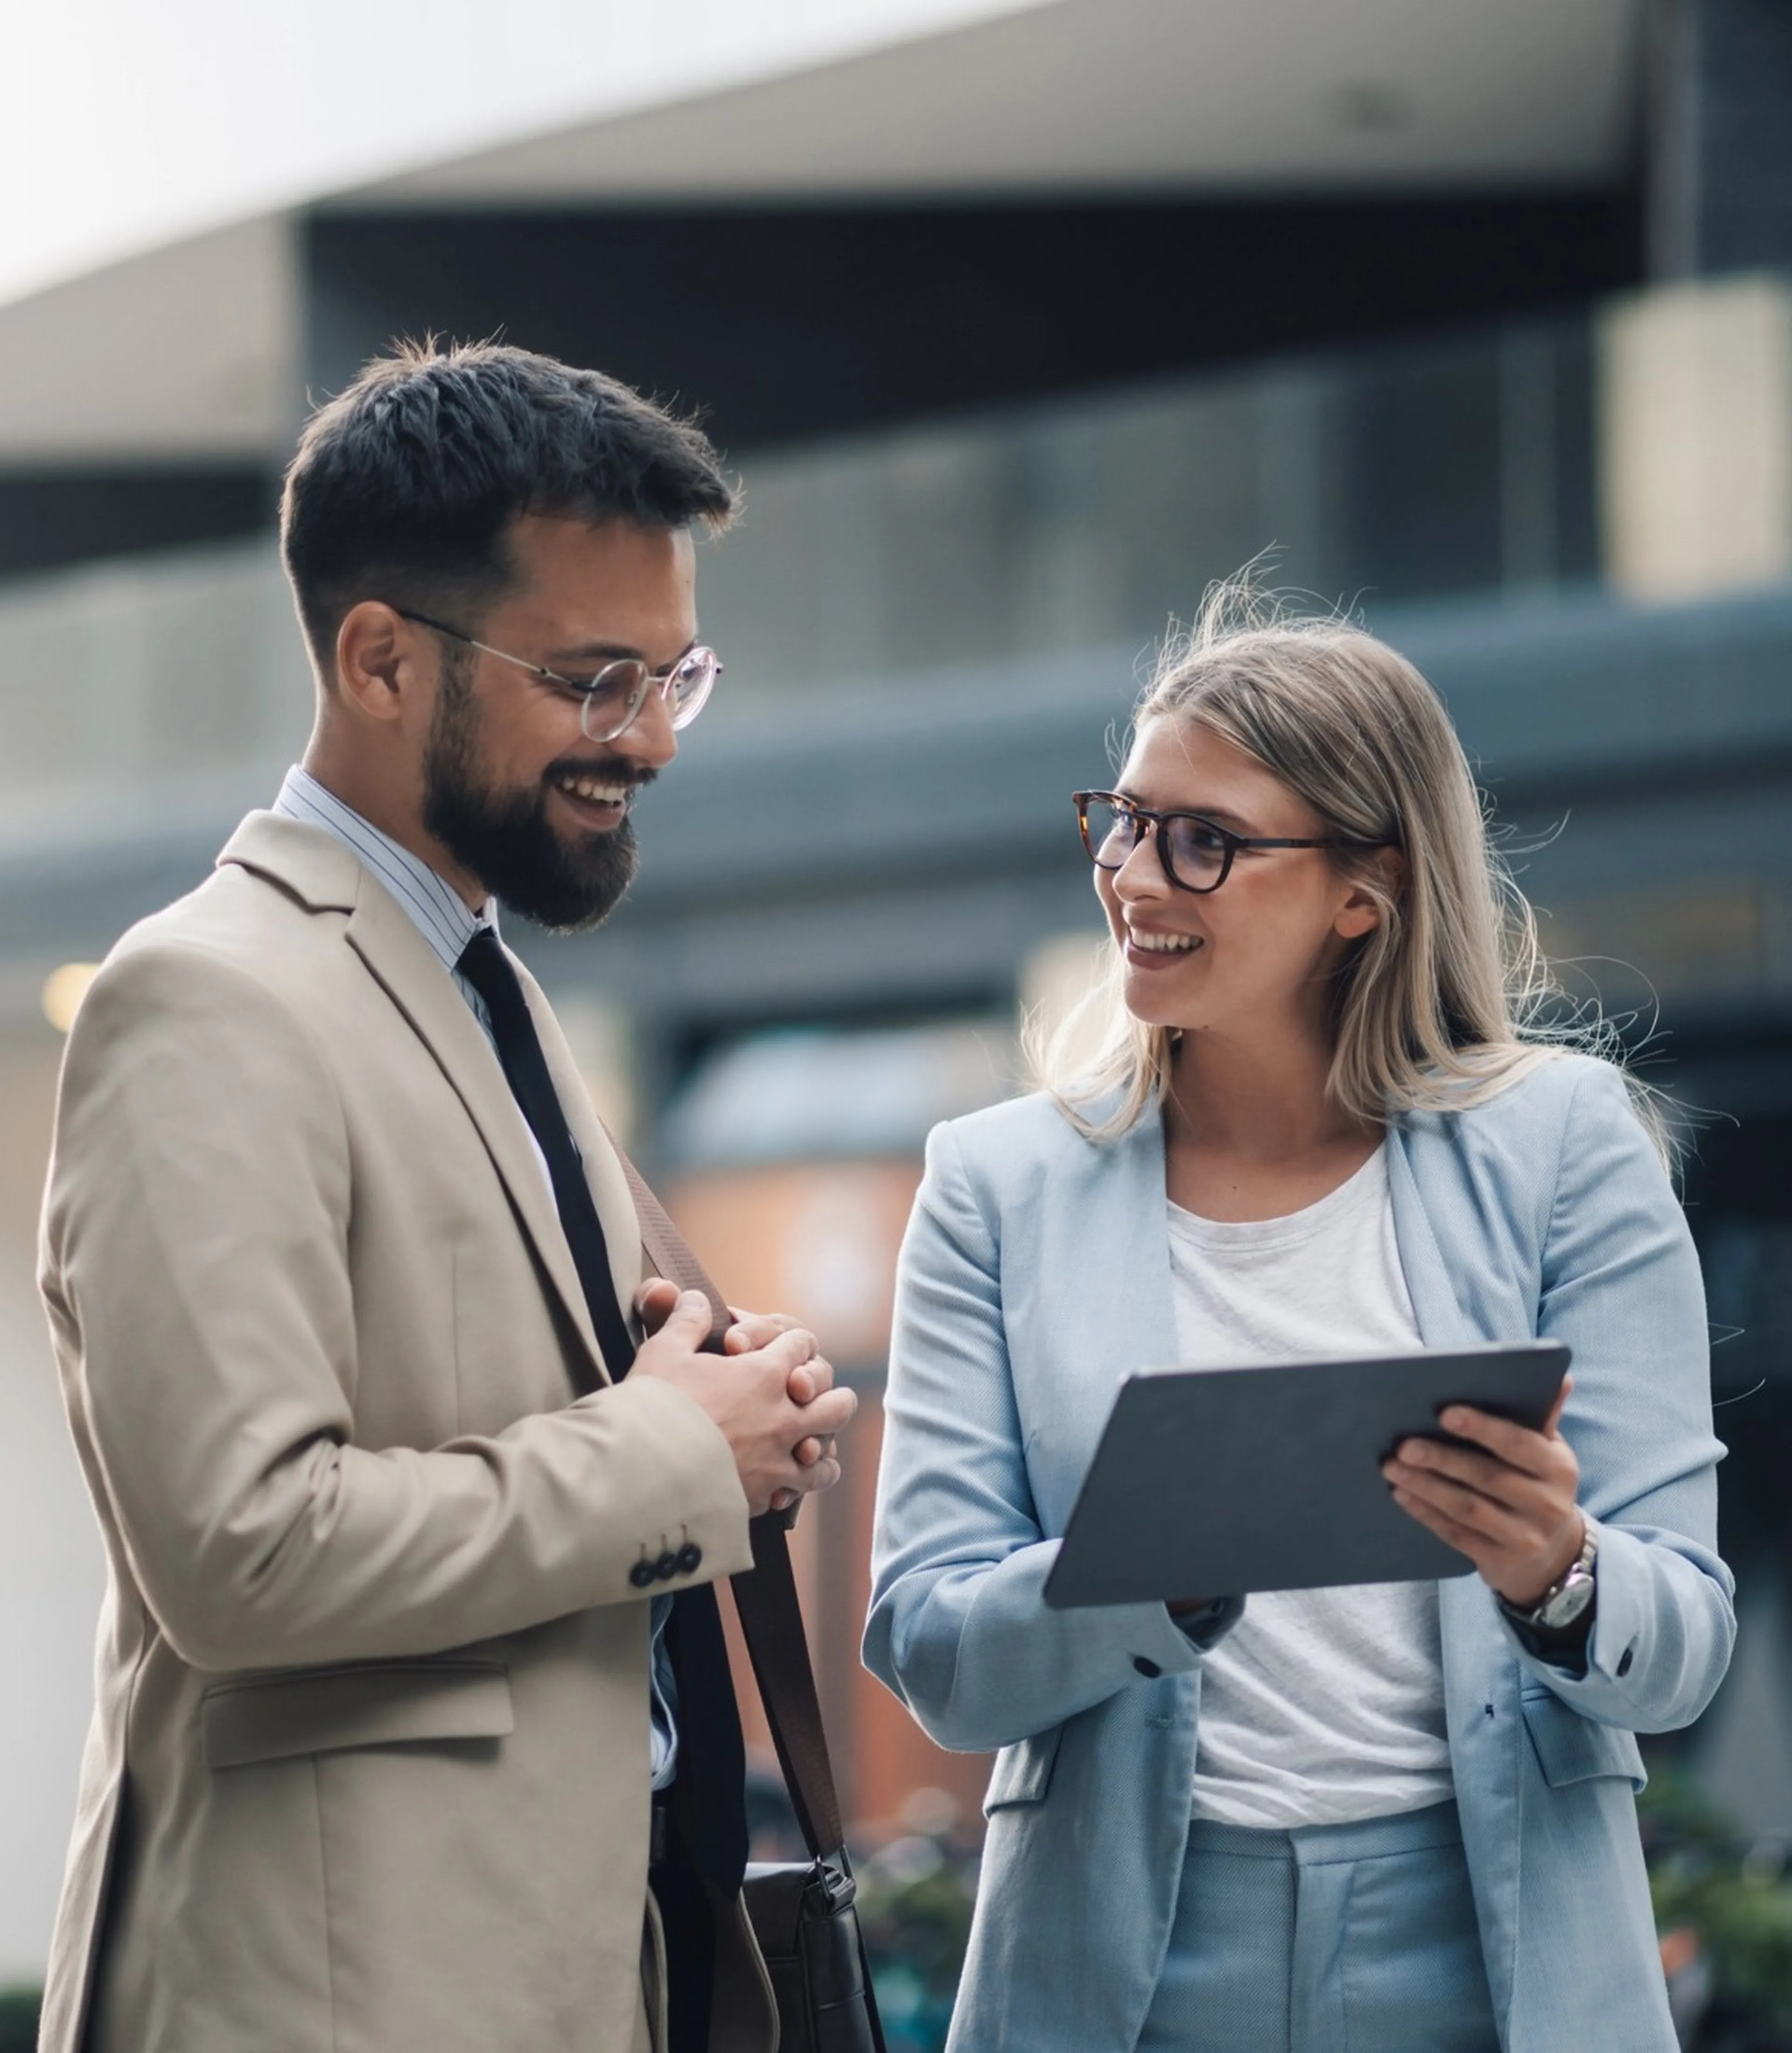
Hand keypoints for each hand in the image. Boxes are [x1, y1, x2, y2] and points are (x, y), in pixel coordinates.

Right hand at [632, 1285, 854, 1516]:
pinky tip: (786, 1488)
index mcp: (764, 1375)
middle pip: (835, 1404)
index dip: (793, 1341)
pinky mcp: (763, 1496)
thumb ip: (686, 1322)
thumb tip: (696, 1298)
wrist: (643, 1472)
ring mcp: (777, 1461)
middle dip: (832, 1396)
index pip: (801, 1345)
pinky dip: (795, 1488)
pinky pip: (797, 1492)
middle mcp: (782, 1418)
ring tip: (815, 1449)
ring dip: (822, 1448)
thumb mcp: (665, 1351)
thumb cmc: (654, 1406)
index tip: (785, 1346)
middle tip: (817, 1397)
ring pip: (823, 1457)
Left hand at [1381, 1379, 1583, 1606]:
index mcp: (1557, 1468)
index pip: (1518, 1444)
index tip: (1444, 1413)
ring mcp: (1523, 1537)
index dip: (1482, 1429)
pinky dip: (1426, 1513)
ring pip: (1467, 1507)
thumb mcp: (1550, 1455)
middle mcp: (1546, 1504)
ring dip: (1425, 1486)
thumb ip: (1544, 1417)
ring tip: (1392, 1468)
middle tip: (1403, 1444)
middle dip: (1441, 1458)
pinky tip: (1402, 1495)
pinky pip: (1456, 1534)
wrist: (1555, 1556)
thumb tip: (1561, 1377)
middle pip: (1486, 1477)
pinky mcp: (1499, 1561)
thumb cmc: (1539, 1487)